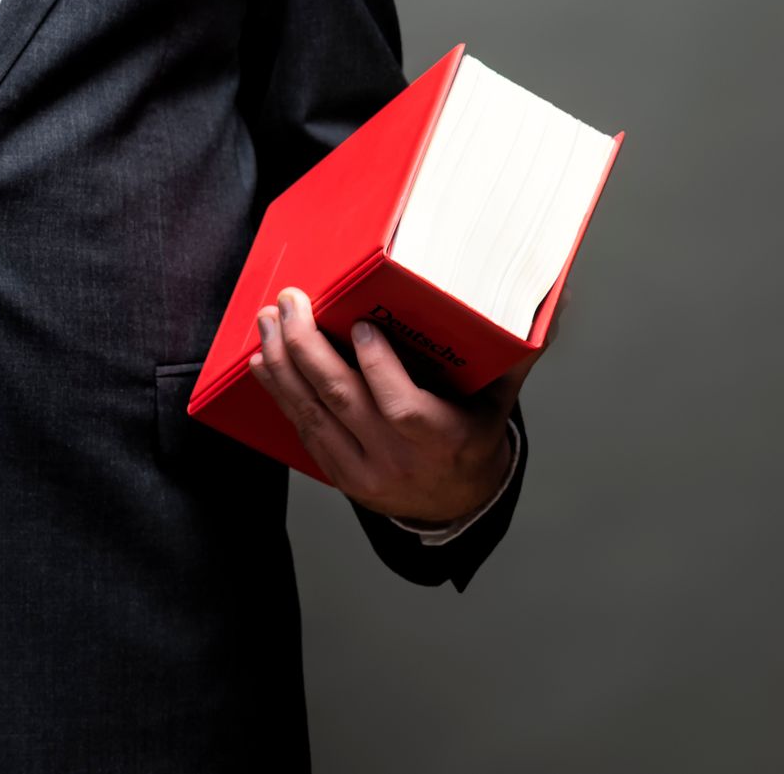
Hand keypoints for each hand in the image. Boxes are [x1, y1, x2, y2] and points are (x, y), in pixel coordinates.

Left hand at [246, 286, 558, 523]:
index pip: (401, 405)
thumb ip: (511, 358)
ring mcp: (363, 471)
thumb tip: (546, 308)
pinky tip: (264, 360)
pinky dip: (280, 393)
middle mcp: (397, 459)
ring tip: (267, 321)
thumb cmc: (473, 440)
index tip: (361, 322)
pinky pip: (303, 430)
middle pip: (342, 400)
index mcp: (441, 440)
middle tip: (290, 303)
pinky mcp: (338, 474)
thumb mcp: (496, 404)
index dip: (378, 365)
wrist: (454, 507)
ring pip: (313, 413)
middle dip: (309, 348)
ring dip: (283, 364)